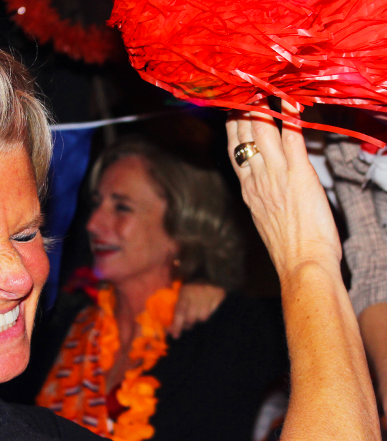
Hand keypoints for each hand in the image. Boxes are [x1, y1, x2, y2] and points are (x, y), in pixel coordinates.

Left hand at [169, 283, 225, 337]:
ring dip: (199, 320)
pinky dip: (211, 315)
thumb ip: (175, 312)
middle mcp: (197, 292)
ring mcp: (210, 294)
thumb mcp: (180, 296)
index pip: (180, 311)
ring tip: (199, 314)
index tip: (175, 336)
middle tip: (188, 323)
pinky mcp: (220, 296)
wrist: (206, 276)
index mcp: (185, 292)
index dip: (177, 325)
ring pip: (203, 318)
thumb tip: (169, 330)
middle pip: (191, 317)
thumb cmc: (191, 290)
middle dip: (188, 324)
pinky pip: (215, 313)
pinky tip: (209, 311)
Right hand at [226, 100, 341, 282]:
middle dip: (241, 110)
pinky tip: (288, 99)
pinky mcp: (299, 173)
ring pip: (262, 133)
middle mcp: (257, 179)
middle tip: (242, 89)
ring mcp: (276, 174)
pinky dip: (289, 116)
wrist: (300, 263)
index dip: (233, 129)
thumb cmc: (288, 249)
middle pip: (243, 137)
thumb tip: (266, 190)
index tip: (231, 111)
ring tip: (260, 86)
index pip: (235, 152)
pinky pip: (292, 137)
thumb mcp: (267, 221)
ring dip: (260, 107)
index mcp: (249, 190)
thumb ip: (265, 199)